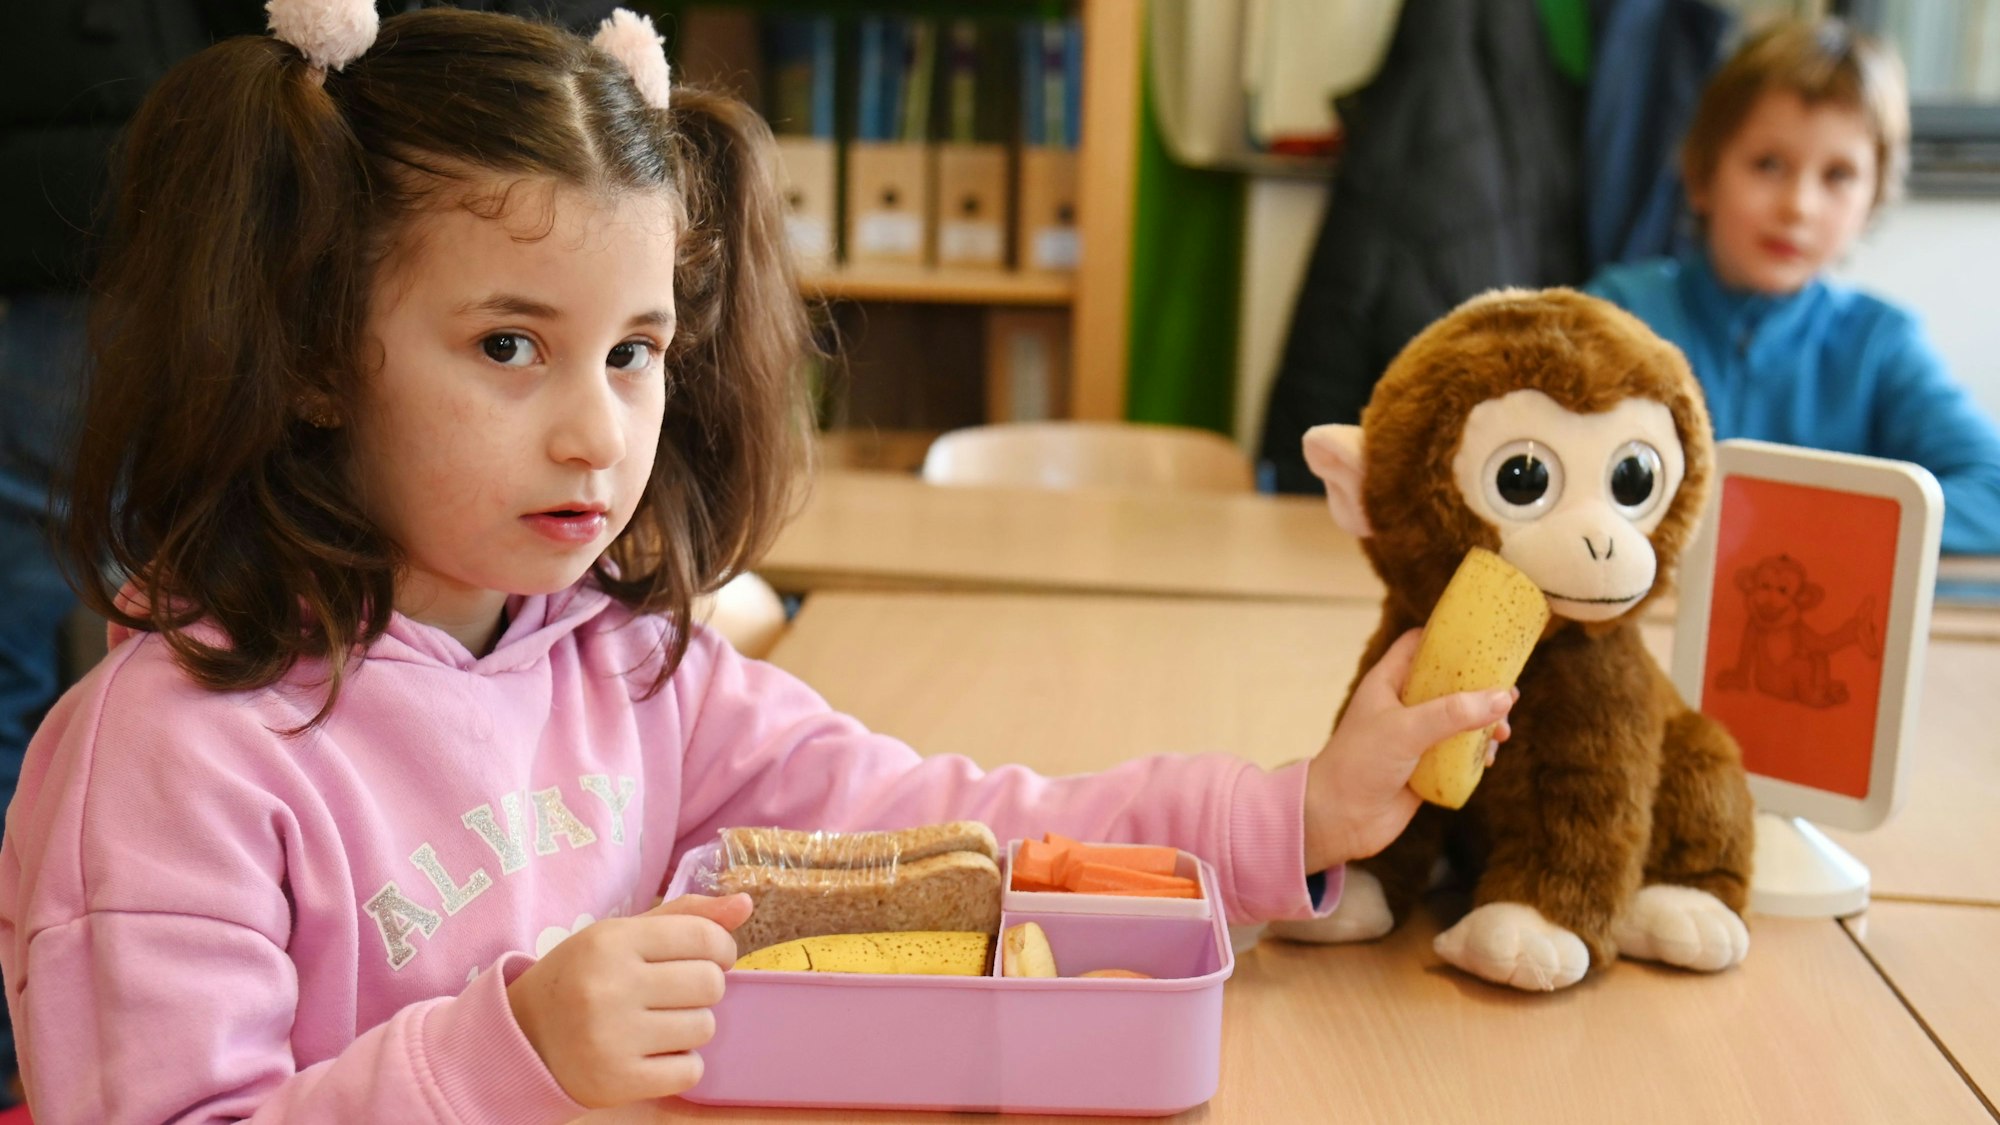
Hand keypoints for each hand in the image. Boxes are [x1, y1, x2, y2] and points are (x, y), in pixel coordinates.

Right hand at [507, 893, 753, 1107]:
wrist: (522, 1039)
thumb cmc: (581, 978)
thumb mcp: (620, 934)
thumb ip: (684, 916)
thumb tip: (744, 903)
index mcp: (610, 941)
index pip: (703, 937)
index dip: (722, 947)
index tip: (713, 957)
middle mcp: (609, 987)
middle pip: (710, 984)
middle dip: (704, 988)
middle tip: (676, 992)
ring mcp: (611, 1038)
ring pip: (704, 1028)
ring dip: (692, 1026)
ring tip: (659, 1022)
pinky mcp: (615, 1082)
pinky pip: (689, 1071)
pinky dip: (681, 1064)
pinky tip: (654, 1053)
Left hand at [1302, 630, 1515, 872]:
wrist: (1337, 819)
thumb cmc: (1358, 764)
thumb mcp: (1406, 730)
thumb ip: (1453, 713)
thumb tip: (1502, 698)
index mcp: (1388, 682)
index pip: (1420, 644)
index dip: (1450, 637)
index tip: (1486, 639)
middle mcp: (1403, 706)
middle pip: (1450, 683)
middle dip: (1480, 688)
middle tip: (1508, 696)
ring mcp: (1414, 737)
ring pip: (1459, 720)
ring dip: (1484, 724)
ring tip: (1501, 734)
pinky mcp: (1424, 766)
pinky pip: (1458, 753)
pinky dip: (1476, 753)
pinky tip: (1487, 760)